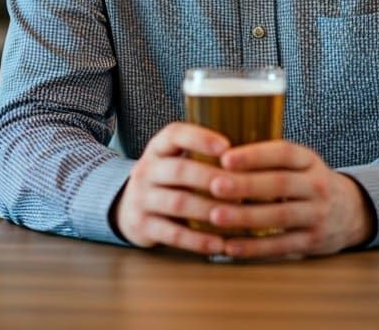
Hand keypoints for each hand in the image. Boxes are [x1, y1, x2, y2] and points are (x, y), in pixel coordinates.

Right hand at [112, 122, 229, 254]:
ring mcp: (141, 198)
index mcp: (158, 147)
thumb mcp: (174, 158)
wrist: (127, 208)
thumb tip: (251, 156)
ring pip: (178, 203)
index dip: (200, 138)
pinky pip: (172, 234)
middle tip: (240, 186)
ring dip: (209, 210)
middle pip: (179, 170)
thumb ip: (201, 154)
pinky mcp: (141, 226)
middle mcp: (146, 169)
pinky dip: (198, 240)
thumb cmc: (167, 180)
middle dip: (211, 178)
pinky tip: (219, 244)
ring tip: (236, 216)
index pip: (175, 134)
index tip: (227, 147)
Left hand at [205, 140, 376, 258]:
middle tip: (214, 186)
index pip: (283, 152)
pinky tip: (231, 246)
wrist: (351, 212)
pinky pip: (281, 246)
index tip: (225, 157)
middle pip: (280, 184)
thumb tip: (218, 153)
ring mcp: (317, 215)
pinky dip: (254, 247)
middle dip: (245, 185)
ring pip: (280, 216)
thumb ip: (269, 159)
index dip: (255, 155)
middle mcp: (317, 185)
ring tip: (216, 216)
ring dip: (245, 217)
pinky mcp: (313, 242)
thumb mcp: (300, 163)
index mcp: (309, 160)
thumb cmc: (308, 182)